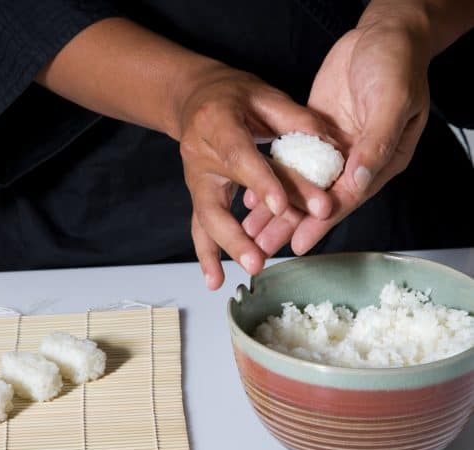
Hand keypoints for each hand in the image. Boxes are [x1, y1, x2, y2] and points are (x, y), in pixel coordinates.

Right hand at [176, 65, 332, 288]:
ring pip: (204, 220)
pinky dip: (207, 254)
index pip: (240, 157)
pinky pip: (199, 226)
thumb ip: (294, 119)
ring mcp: (195, 179)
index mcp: (216, 124)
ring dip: (222, 251)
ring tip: (237, 276)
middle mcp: (199, 156)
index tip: (280, 208)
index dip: (260, 183)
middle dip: (236, 234)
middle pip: (215, 201)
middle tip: (258, 260)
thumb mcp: (263, 94)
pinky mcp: (198, 194)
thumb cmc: (231, 94)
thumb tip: (330, 146)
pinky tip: (215, 280)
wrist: (193, 99)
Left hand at [244, 16, 430, 255]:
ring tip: (251, 230)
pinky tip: (253, 193)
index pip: (346, 199)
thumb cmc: (397, 64)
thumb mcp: (392, 101)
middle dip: (290, 224)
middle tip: (263, 246)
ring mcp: (333, 150)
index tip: (298, 242)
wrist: (382, 34)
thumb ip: (376, 143)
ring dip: (277, 208)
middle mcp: (354, 162)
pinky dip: (273, 177)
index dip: (321, 222)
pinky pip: (291, 161)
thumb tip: (359, 181)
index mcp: (379, 161)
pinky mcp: (314, 135)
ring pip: (301, 186)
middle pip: (318, 200)